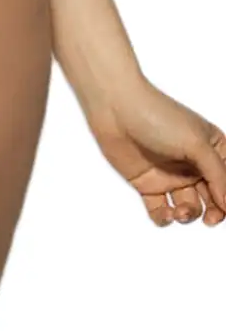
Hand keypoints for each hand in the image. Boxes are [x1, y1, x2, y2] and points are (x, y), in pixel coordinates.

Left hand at [87, 79, 225, 226]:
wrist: (116, 111)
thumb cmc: (158, 117)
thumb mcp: (197, 144)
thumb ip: (218, 175)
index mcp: (213, 150)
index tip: (223, 210)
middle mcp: (193, 164)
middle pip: (213, 198)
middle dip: (214, 212)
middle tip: (210, 220)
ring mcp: (170, 175)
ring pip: (188, 206)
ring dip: (188, 215)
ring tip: (179, 212)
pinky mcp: (147, 183)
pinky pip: (159, 209)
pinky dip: (164, 217)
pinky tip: (164, 214)